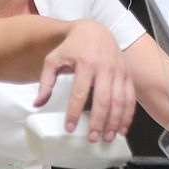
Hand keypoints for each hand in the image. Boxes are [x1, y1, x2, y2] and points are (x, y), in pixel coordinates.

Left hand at [35, 21, 136, 140]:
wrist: (95, 30)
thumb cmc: (72, 46)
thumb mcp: (54, 59)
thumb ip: (45, 81)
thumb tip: (38, 103)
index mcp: (85, 63)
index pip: (79, 93)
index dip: (74, 112)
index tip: (69, 128)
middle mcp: (105, 67)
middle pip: (103, 100)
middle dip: (98, 122)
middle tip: (92, 138)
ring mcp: (119, 71)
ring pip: (120, 101)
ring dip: (115, 121)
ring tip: (107, 138)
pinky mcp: (127, 74)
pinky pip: (130, 98)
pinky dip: (128, 115)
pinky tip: (121, 129)